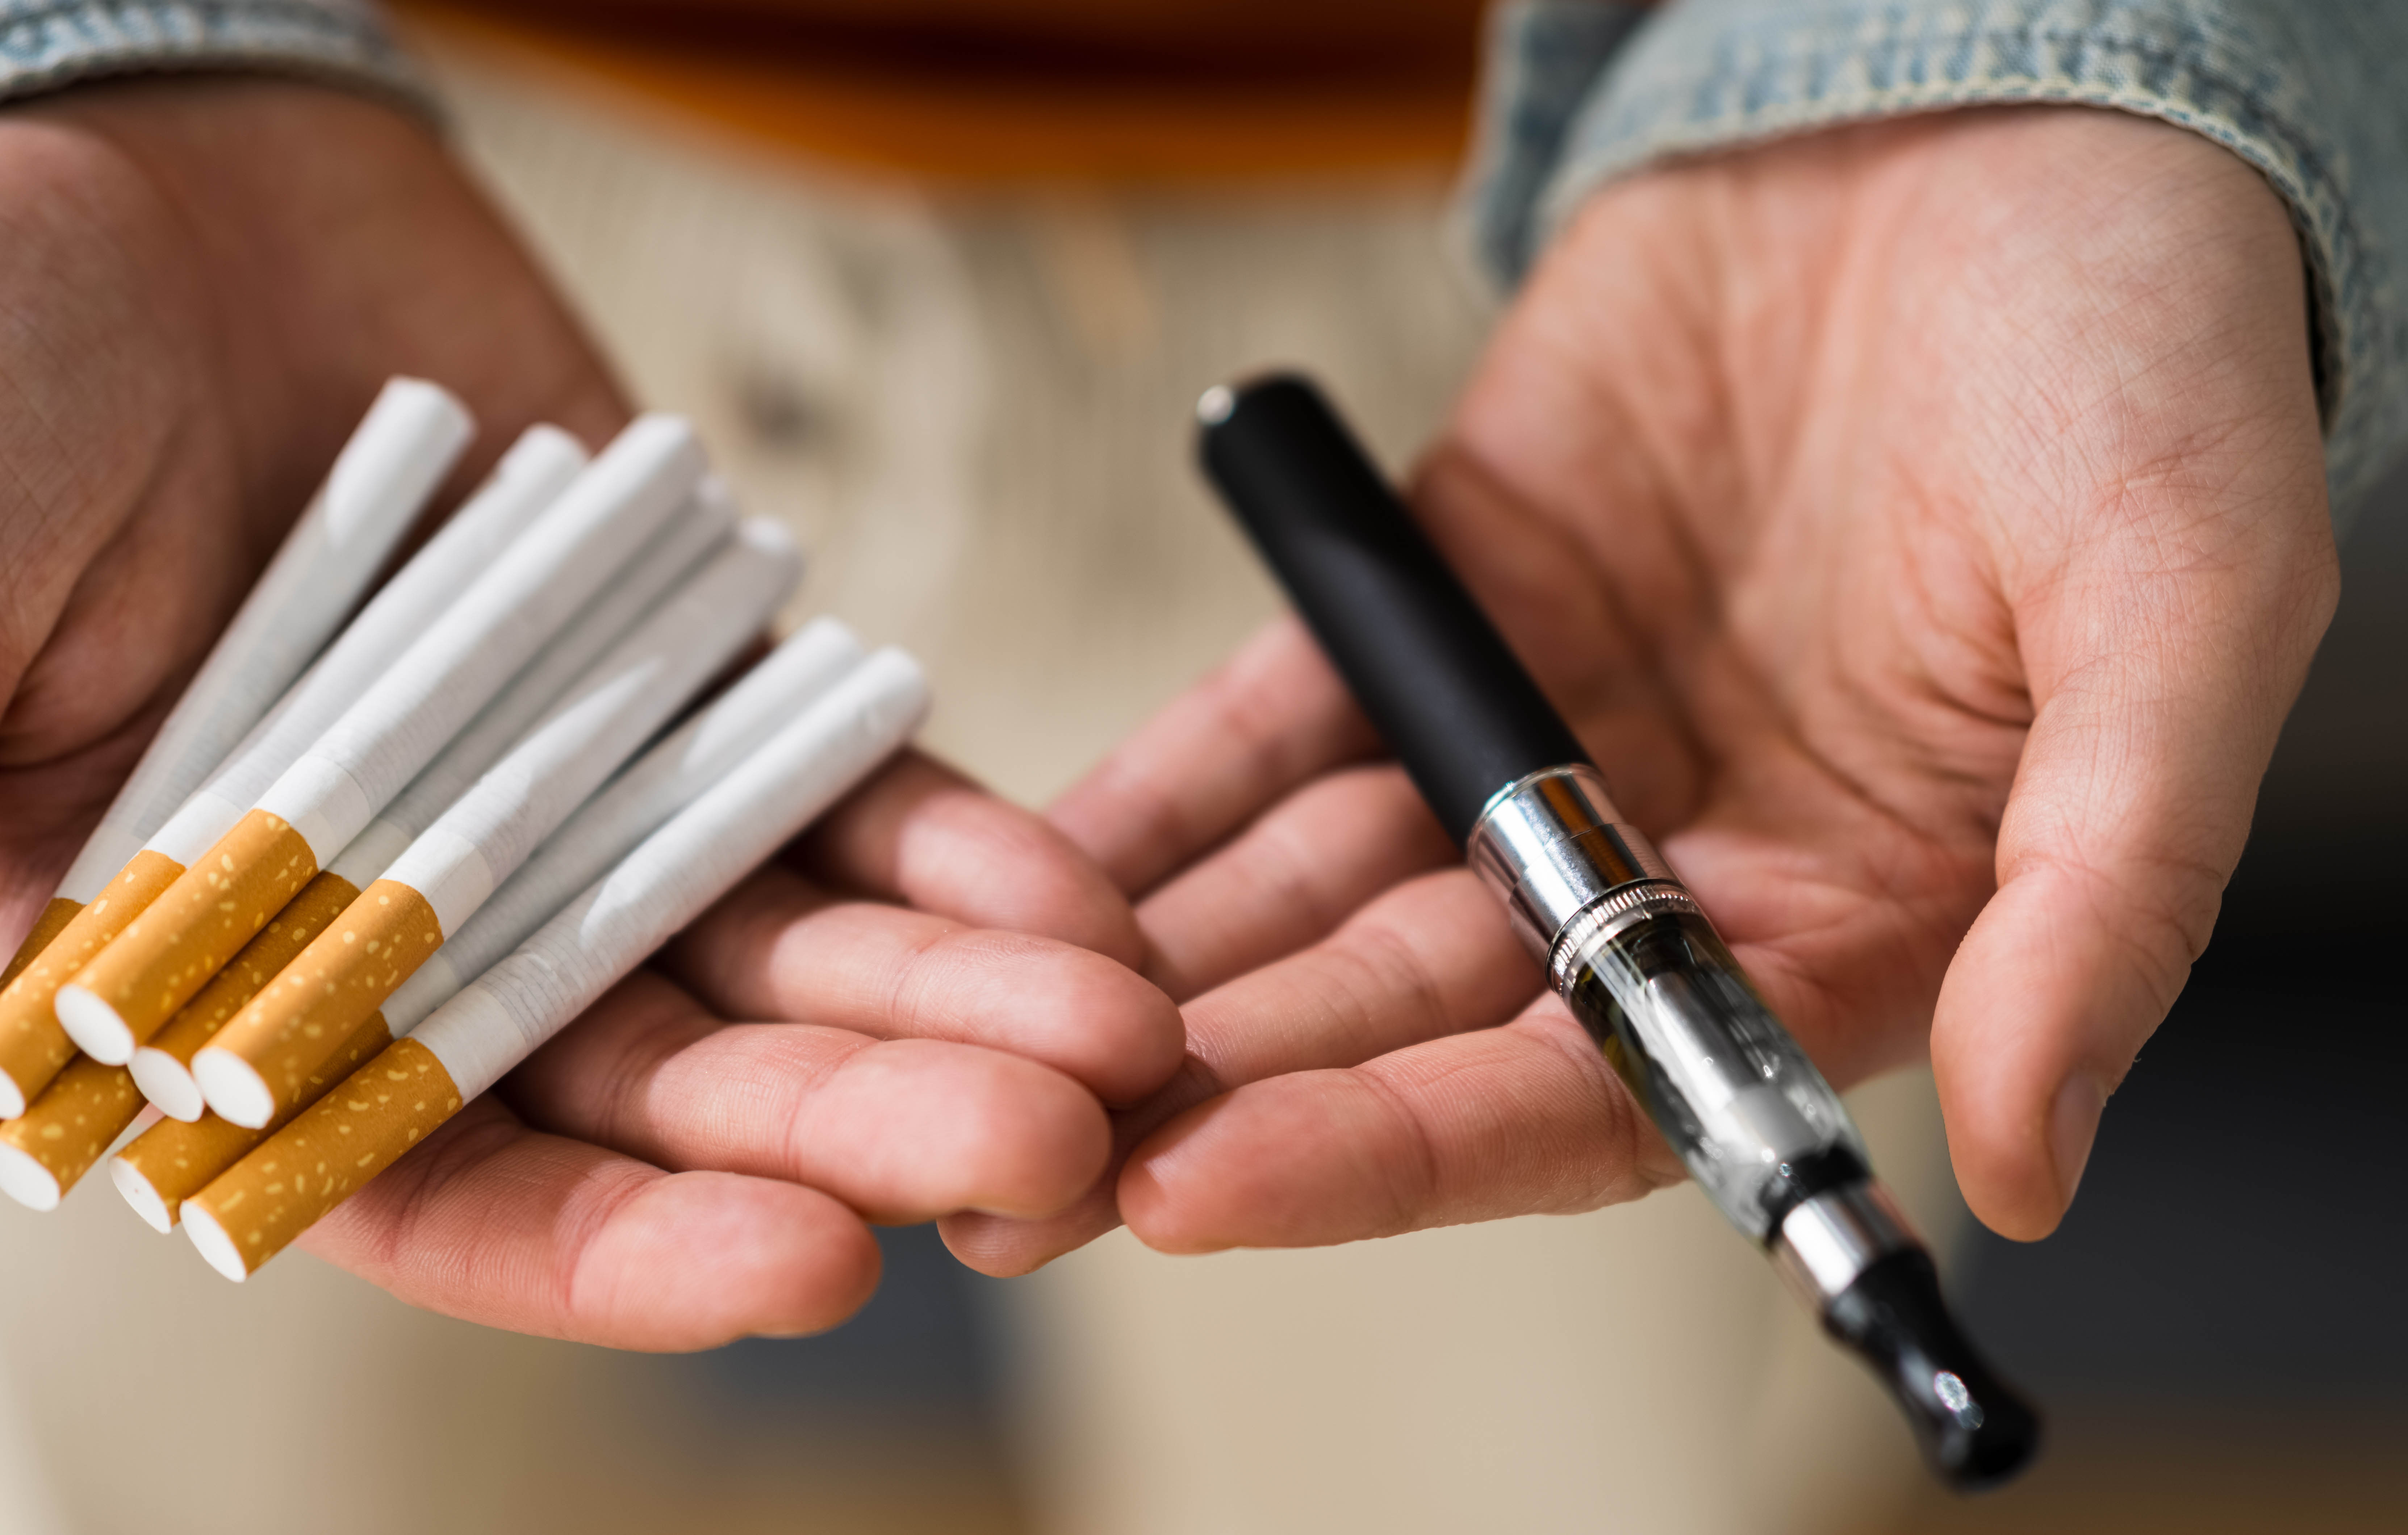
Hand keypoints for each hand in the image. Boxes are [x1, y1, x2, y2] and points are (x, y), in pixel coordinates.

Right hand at [0, 77, 1179, 1347]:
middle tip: (1044, 1160)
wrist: (103, 160)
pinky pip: (830, 797)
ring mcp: (562, 802)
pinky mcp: (669, 675)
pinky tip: (1080, 898)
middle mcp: (408, 927)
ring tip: (1123, 1044)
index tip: (804, 1264)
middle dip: (856, 1130)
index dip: (619, 1246)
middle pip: (662, 1088)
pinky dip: (951, 846)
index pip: (428, 1184)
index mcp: (212, 988)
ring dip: (952, 1011)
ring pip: (781, 961)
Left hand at [946, 107, 2336, 1272]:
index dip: (1396, 1150)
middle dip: (1220, 1087)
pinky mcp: (1437, 610)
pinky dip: (1157, 800)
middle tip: (1025, 1152)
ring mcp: (1536, 741)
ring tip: (983, 1040)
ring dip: (1157, 972)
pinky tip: (1020, 870)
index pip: (1585, 1094)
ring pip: (1311, 893)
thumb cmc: (2143, 360)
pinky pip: (1269, 729)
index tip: (1214, 1188)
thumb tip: (2031, 1158)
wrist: (2007, 129)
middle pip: (1406, 1021)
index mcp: (1844, 916)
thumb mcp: (2186, 613)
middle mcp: (1666, 862)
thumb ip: (2111, 895)